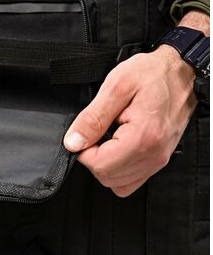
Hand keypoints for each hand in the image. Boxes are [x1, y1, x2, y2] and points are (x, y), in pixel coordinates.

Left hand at [64, 10, 208, 196]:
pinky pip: (132, 179)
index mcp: (142, 137)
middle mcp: (154, 154)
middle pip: (108, 177)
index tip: (86, 133)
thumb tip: (74, 142)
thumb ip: (92, 118)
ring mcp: (158, 159)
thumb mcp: (116, 86)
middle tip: (97, 132)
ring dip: (106, 164)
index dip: (84, 151)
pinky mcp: (159, 159)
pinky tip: (117, 147)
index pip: (100, 166)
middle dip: (94, 158)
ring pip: (119, 183)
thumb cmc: (153, 74)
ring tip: (109, 137)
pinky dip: (119, 168)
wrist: (180, 72)